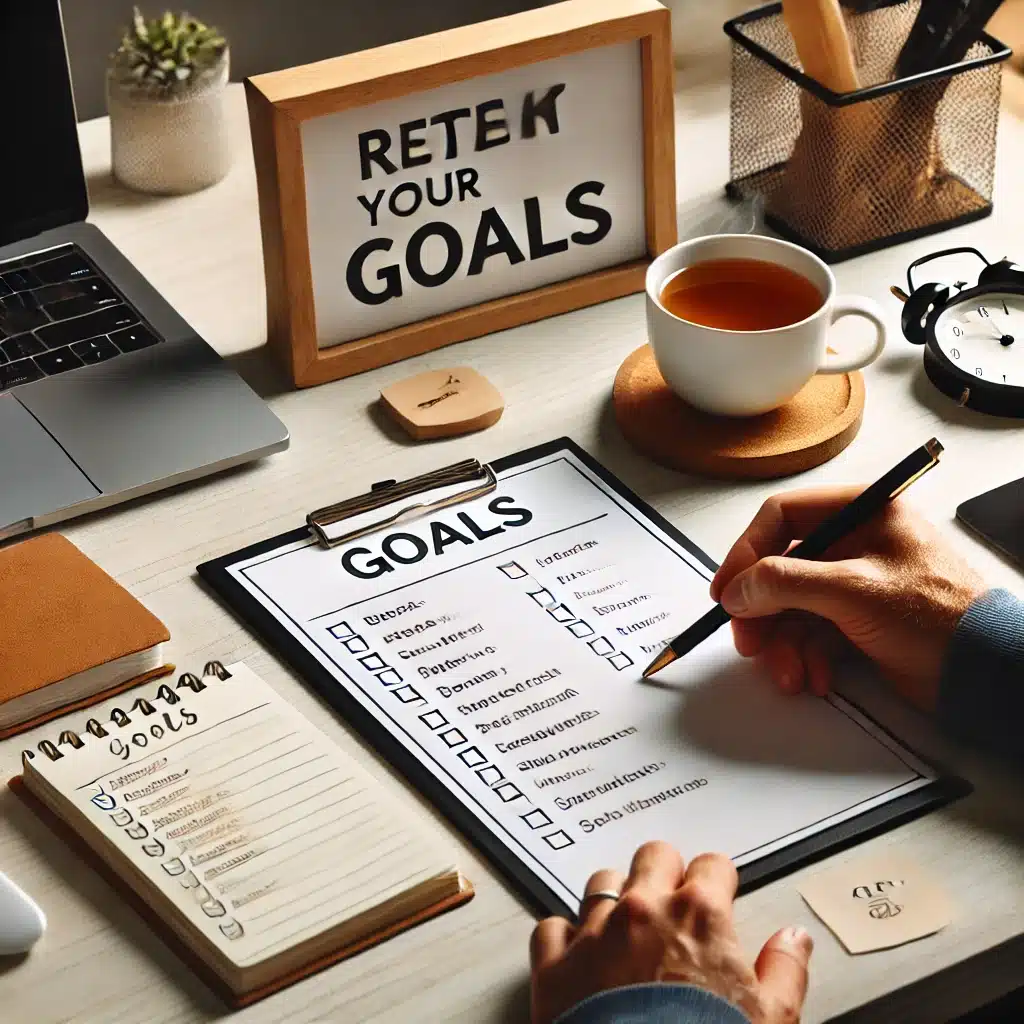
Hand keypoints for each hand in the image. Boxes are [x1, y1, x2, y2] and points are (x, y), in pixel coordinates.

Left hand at [530, 842, 812, 1023]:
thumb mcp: (771, 1020)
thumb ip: (784, 970)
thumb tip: (795, 939)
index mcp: (699, 916)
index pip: (712, 865)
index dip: (717, 882)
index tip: (717, 894)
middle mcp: (644, 910)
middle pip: (653, 856)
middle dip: (665, 873)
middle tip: (672, 902)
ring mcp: (595, 933)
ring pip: (602, 882)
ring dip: (615, 898)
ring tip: (626, 926)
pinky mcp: (555, 964)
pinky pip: (551, 928)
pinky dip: (564, 938)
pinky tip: (578, 955)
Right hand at [710, 488, 985, 710]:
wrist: (985, 673)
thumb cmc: (941, 617)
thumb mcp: (853, 590)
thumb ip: (785, 583)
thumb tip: (736, 590)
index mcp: (862, 512)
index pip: (782, 517)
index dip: (746, 552)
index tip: (726, 590)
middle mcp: (856, 542)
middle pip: (781, 568)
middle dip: (762, 610)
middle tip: (748, 641)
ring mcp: (856, 584)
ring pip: (792, 607)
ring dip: (783, 643)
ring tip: (787, 672)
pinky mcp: (859, 621)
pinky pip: (812, 633)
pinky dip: (806, 657)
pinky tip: (815, 677)